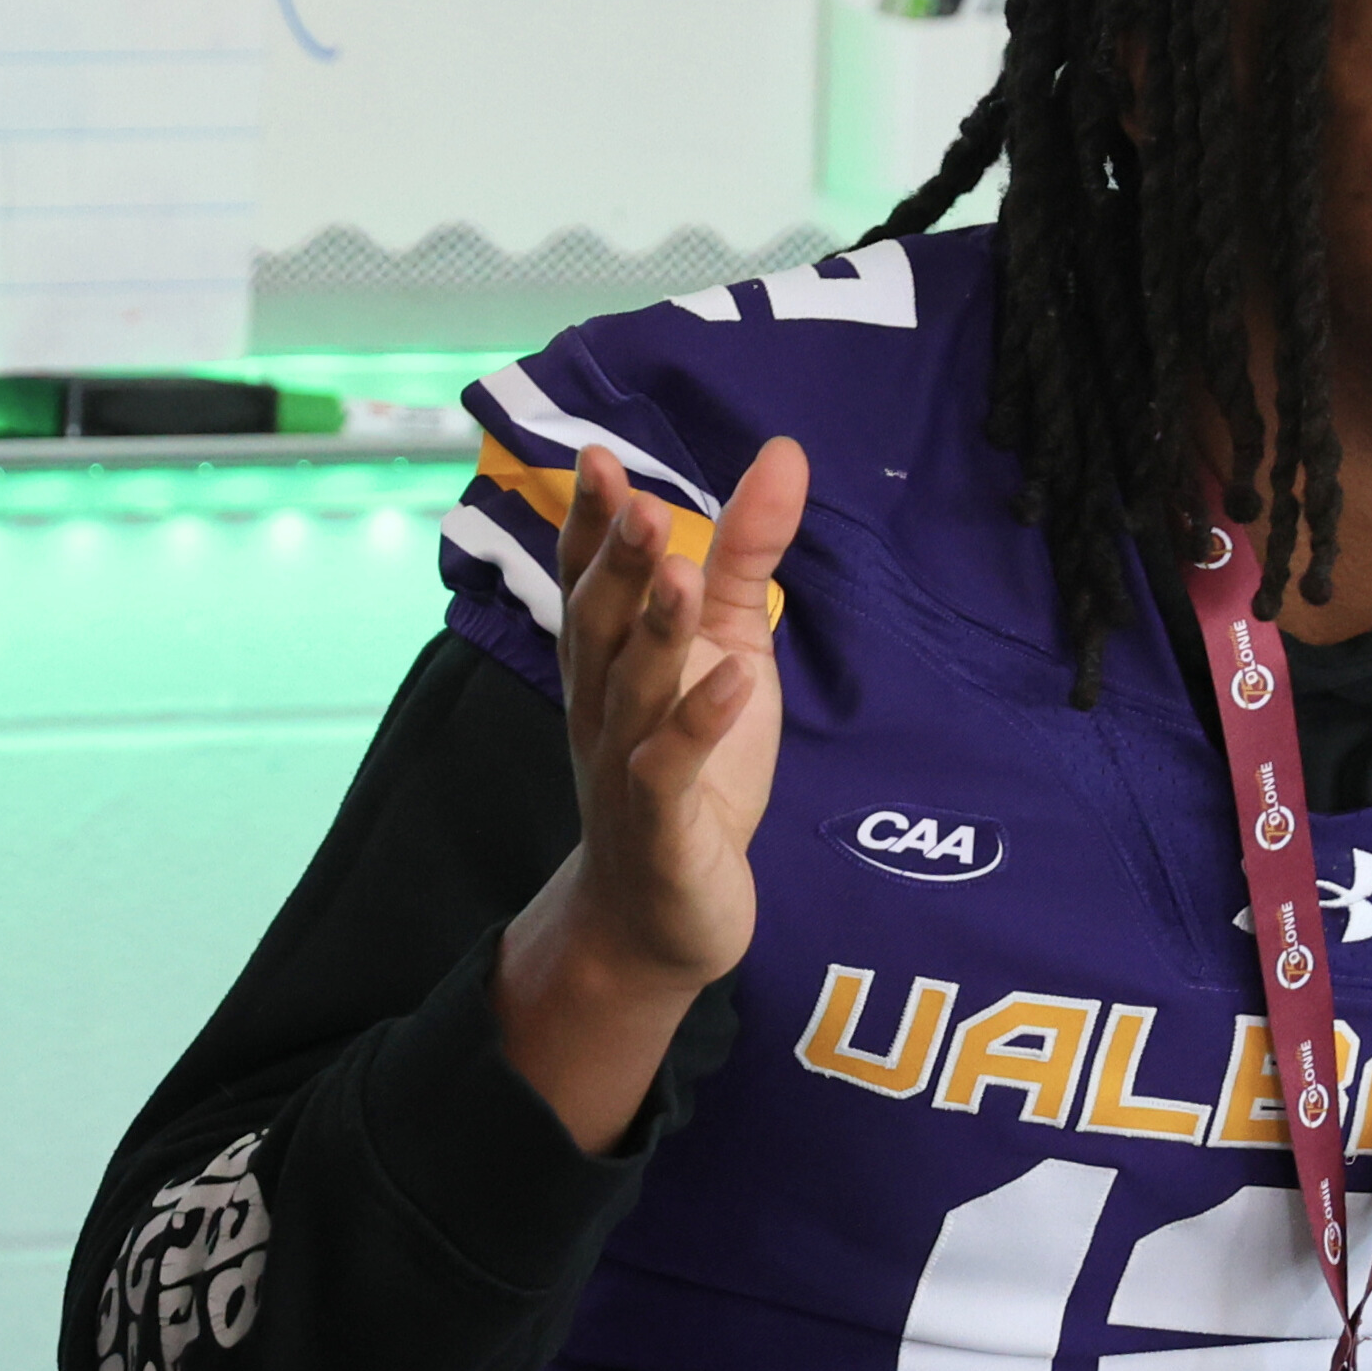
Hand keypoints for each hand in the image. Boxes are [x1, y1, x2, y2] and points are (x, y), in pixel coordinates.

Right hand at [495, 435, 811, 1151]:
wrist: (662, 915)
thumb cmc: (693, 769)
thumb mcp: (728, 647)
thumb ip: (744, 556)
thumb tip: (783, 455)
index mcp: (610, 662)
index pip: (588, 582)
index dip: (589, 525)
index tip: (596, 460)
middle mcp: (604, 708)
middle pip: (600, 627)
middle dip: (615, 566)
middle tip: (637, 503)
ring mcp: (626, 768)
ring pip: (633, 692)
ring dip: (652, 635)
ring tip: (673, 573)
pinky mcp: (663, 826)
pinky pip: (672, 770)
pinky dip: (699, 726)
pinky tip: (734, 684)